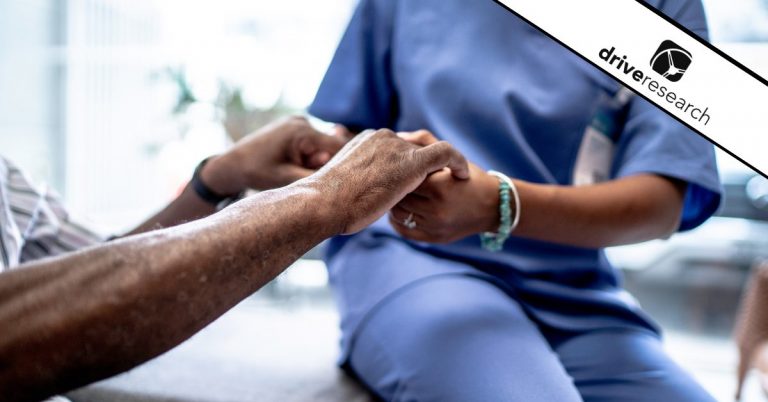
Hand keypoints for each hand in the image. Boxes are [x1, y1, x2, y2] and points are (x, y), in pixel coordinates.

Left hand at [201, 116, 346, 193]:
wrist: (232, 164)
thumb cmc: (258, 173)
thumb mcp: (288, 179)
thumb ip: (317, 175)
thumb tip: (343, 177)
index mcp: (302, 132)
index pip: (339, 146)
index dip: (345, 163)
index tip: (346, 180)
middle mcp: (302, 121)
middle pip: (332, 145)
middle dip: (326, 163)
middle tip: (307, 174)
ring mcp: (298, 121)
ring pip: (323, 144)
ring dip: (317, 159)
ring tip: (296, 169)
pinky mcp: (294, 126)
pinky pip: (313, 141)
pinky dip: (310, 154)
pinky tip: (295, 163)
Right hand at [305, 129, 468, 233]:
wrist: (324, 203)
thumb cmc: (328, 202)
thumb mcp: (342, 183)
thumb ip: (357, 179)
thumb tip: (357, 190)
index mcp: (368, 139)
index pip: (395, 147)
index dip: (406, 163)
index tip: (412, 180)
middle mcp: (384, 137)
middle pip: (413, 148)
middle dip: (423, 165)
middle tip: (438, 183)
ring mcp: (398, 148)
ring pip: (428, 152)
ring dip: (440, 168)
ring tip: (452, 181)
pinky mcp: (412, 162)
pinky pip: (445, 153)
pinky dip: (457, 161)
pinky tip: (463, 175)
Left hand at [388, 131, 502, 243]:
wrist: (493, 206)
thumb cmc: (470, 177)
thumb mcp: (452, 156)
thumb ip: (425, 142)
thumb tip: (398, 136)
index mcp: (440, 186)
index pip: (404, 176)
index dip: (399, 169)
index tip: (398, 165)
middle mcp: (437, 209)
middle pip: (399, 196)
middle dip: (394, 186)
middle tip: (393, 179)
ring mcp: (435, 227)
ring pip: (398, 214)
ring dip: (394, 203)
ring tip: (398, 194)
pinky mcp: (433, 238)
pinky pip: (404, 230)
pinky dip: (398, 220)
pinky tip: (403, 210)